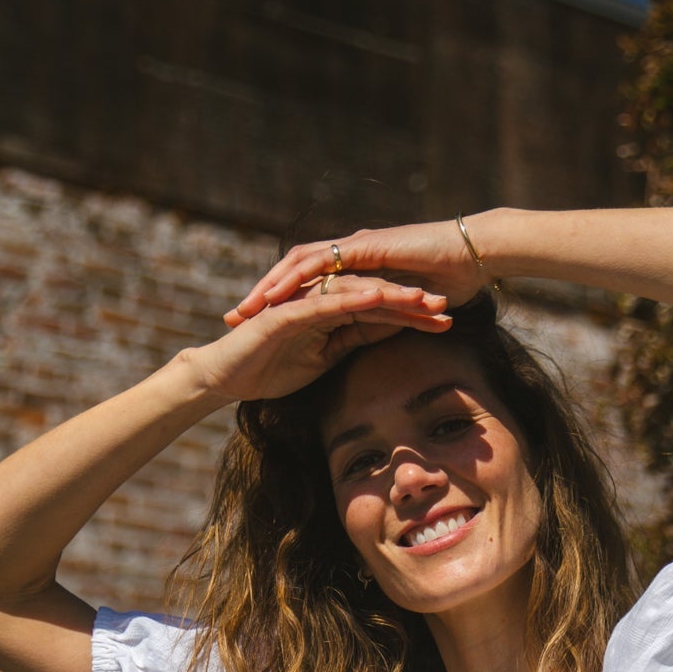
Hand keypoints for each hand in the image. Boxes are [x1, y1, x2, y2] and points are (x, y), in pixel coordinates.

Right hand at [194, 275, 453, 403]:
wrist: (224, 377)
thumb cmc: (270, 370)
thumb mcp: (325, 359)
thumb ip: (353, 341)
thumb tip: (388, 335)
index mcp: (332, 313)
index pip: (380, 312)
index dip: (413, 316)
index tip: (446, 323)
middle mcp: (320, 300)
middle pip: (375, 297)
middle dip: (411, 302)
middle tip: (447, 305)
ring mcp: (303, 302)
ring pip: (355, 294)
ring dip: (391, 296)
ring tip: (423, 300)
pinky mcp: (286, 311)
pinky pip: (325, 303)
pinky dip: (352, 298)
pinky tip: (378, 298)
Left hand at [231, 220, 489, 321]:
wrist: (474, 256)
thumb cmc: (450, 282)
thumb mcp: (406, 309)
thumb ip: (384, 318)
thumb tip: (372, 341)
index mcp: (355, 268)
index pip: (307, 285)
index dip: (279, 306)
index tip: (253, 330)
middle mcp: (349, 254)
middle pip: (292, 272)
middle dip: (261, 296)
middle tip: (234, 320)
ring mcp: (355, 247)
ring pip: (298, 264)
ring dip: (270, 287)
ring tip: (246, 311)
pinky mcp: (364, 248)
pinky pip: (321, 262)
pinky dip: (296, 278)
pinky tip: (277, 296)